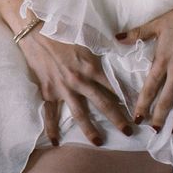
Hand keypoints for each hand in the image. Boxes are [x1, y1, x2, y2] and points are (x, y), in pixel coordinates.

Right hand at [17, 16, 133, 146]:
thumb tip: (119, 51)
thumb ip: (102, 49)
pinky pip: (50, 113)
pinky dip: (52, 128)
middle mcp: (79, 80)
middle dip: (117, 118)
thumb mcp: (87, 37)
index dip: (127, 97)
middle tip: (128, 132)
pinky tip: (56, 141)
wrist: (34, 31)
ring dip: (90, 130)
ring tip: (99, 143)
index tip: (137, 108)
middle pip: (102, 104)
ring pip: (79, 113)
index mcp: (91, 66)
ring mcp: (62, 88)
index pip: (114, 86)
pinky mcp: (47, 91)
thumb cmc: (62, 30)